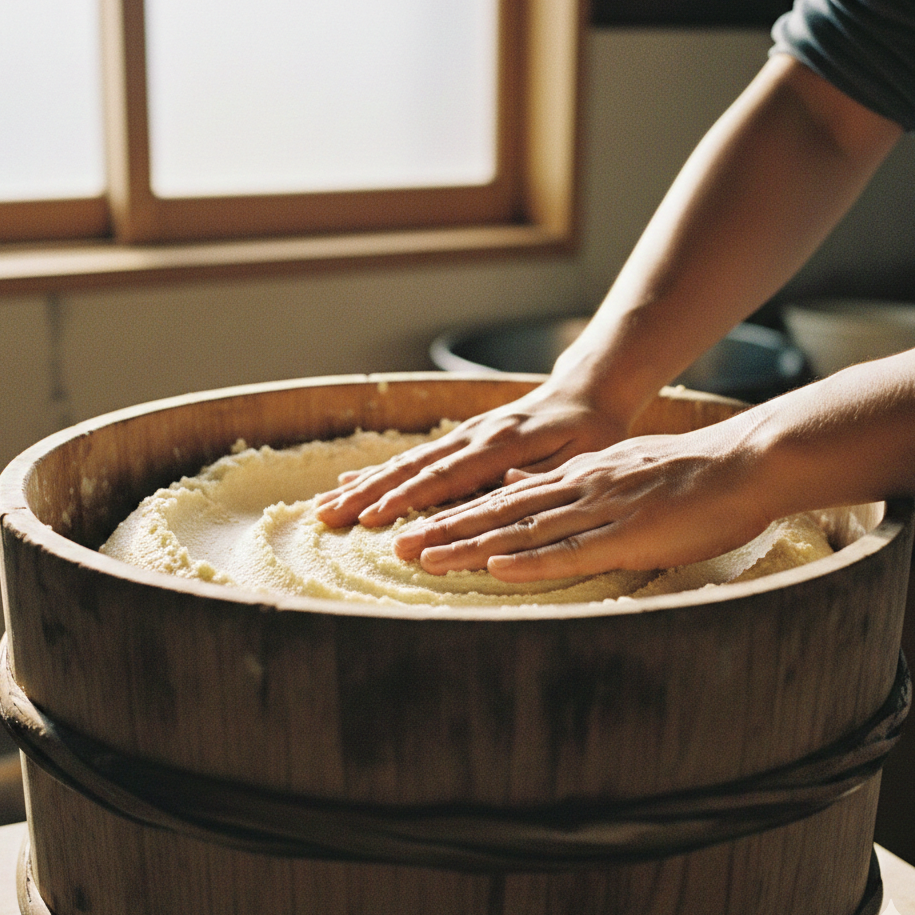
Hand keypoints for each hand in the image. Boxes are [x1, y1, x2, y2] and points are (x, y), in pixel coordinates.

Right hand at [314, 381, 628, 528]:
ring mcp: (461, 435)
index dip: (408, 500)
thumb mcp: (582, 455)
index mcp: (501, 444)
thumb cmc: (589, 432)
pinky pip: (412, 457)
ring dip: (362, 485)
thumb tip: (504, 490)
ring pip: (403, 462)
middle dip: (367, 495)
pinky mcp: (457, 438)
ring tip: (325, 505)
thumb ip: (543, 475)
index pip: (446, 477)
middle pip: (412, 469)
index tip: (374, 520)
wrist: (585, 394)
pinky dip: (377, 471)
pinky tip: (348, 482)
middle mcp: (472, 436)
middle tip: (328, 517)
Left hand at [391, 418, 773, 580]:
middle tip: (397, 546)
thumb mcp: (620, 471)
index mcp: (576, 476)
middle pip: (498, 511)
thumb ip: (576, 484)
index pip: (503, 496)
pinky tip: (497, 568)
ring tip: (425, 559)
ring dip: (470, 546)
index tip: (416, 526)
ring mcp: (600, 509)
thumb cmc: (689, 475)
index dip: (456, 512)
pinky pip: (573, 550)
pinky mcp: (629, 534)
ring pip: (522, 529)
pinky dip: (532, 561)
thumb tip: (531, 490)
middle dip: (444, 530)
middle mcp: (577, 488)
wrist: (744, 461)